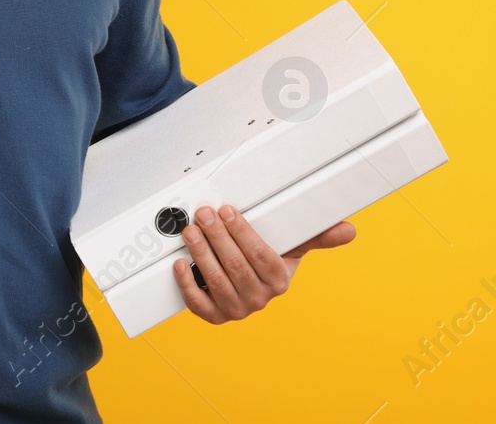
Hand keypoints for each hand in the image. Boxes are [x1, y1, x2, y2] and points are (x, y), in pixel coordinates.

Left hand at [173, 204, 357, 323]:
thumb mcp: (292, 247)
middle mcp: (259, 298)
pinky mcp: (214, 316)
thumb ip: (317, 236)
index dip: (242, 232)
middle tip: (204, 214)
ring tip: (191, 231)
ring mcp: (236, 309)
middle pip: (235, 266)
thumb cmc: (268, 263)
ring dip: (200, 254)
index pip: (260, 256)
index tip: (227, 211)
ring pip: (216, 280)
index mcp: (279, 281)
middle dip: (217, 236)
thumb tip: (348, 230)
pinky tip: (180, 263)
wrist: (250, 288)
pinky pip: (198, 304)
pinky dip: (187, 284)